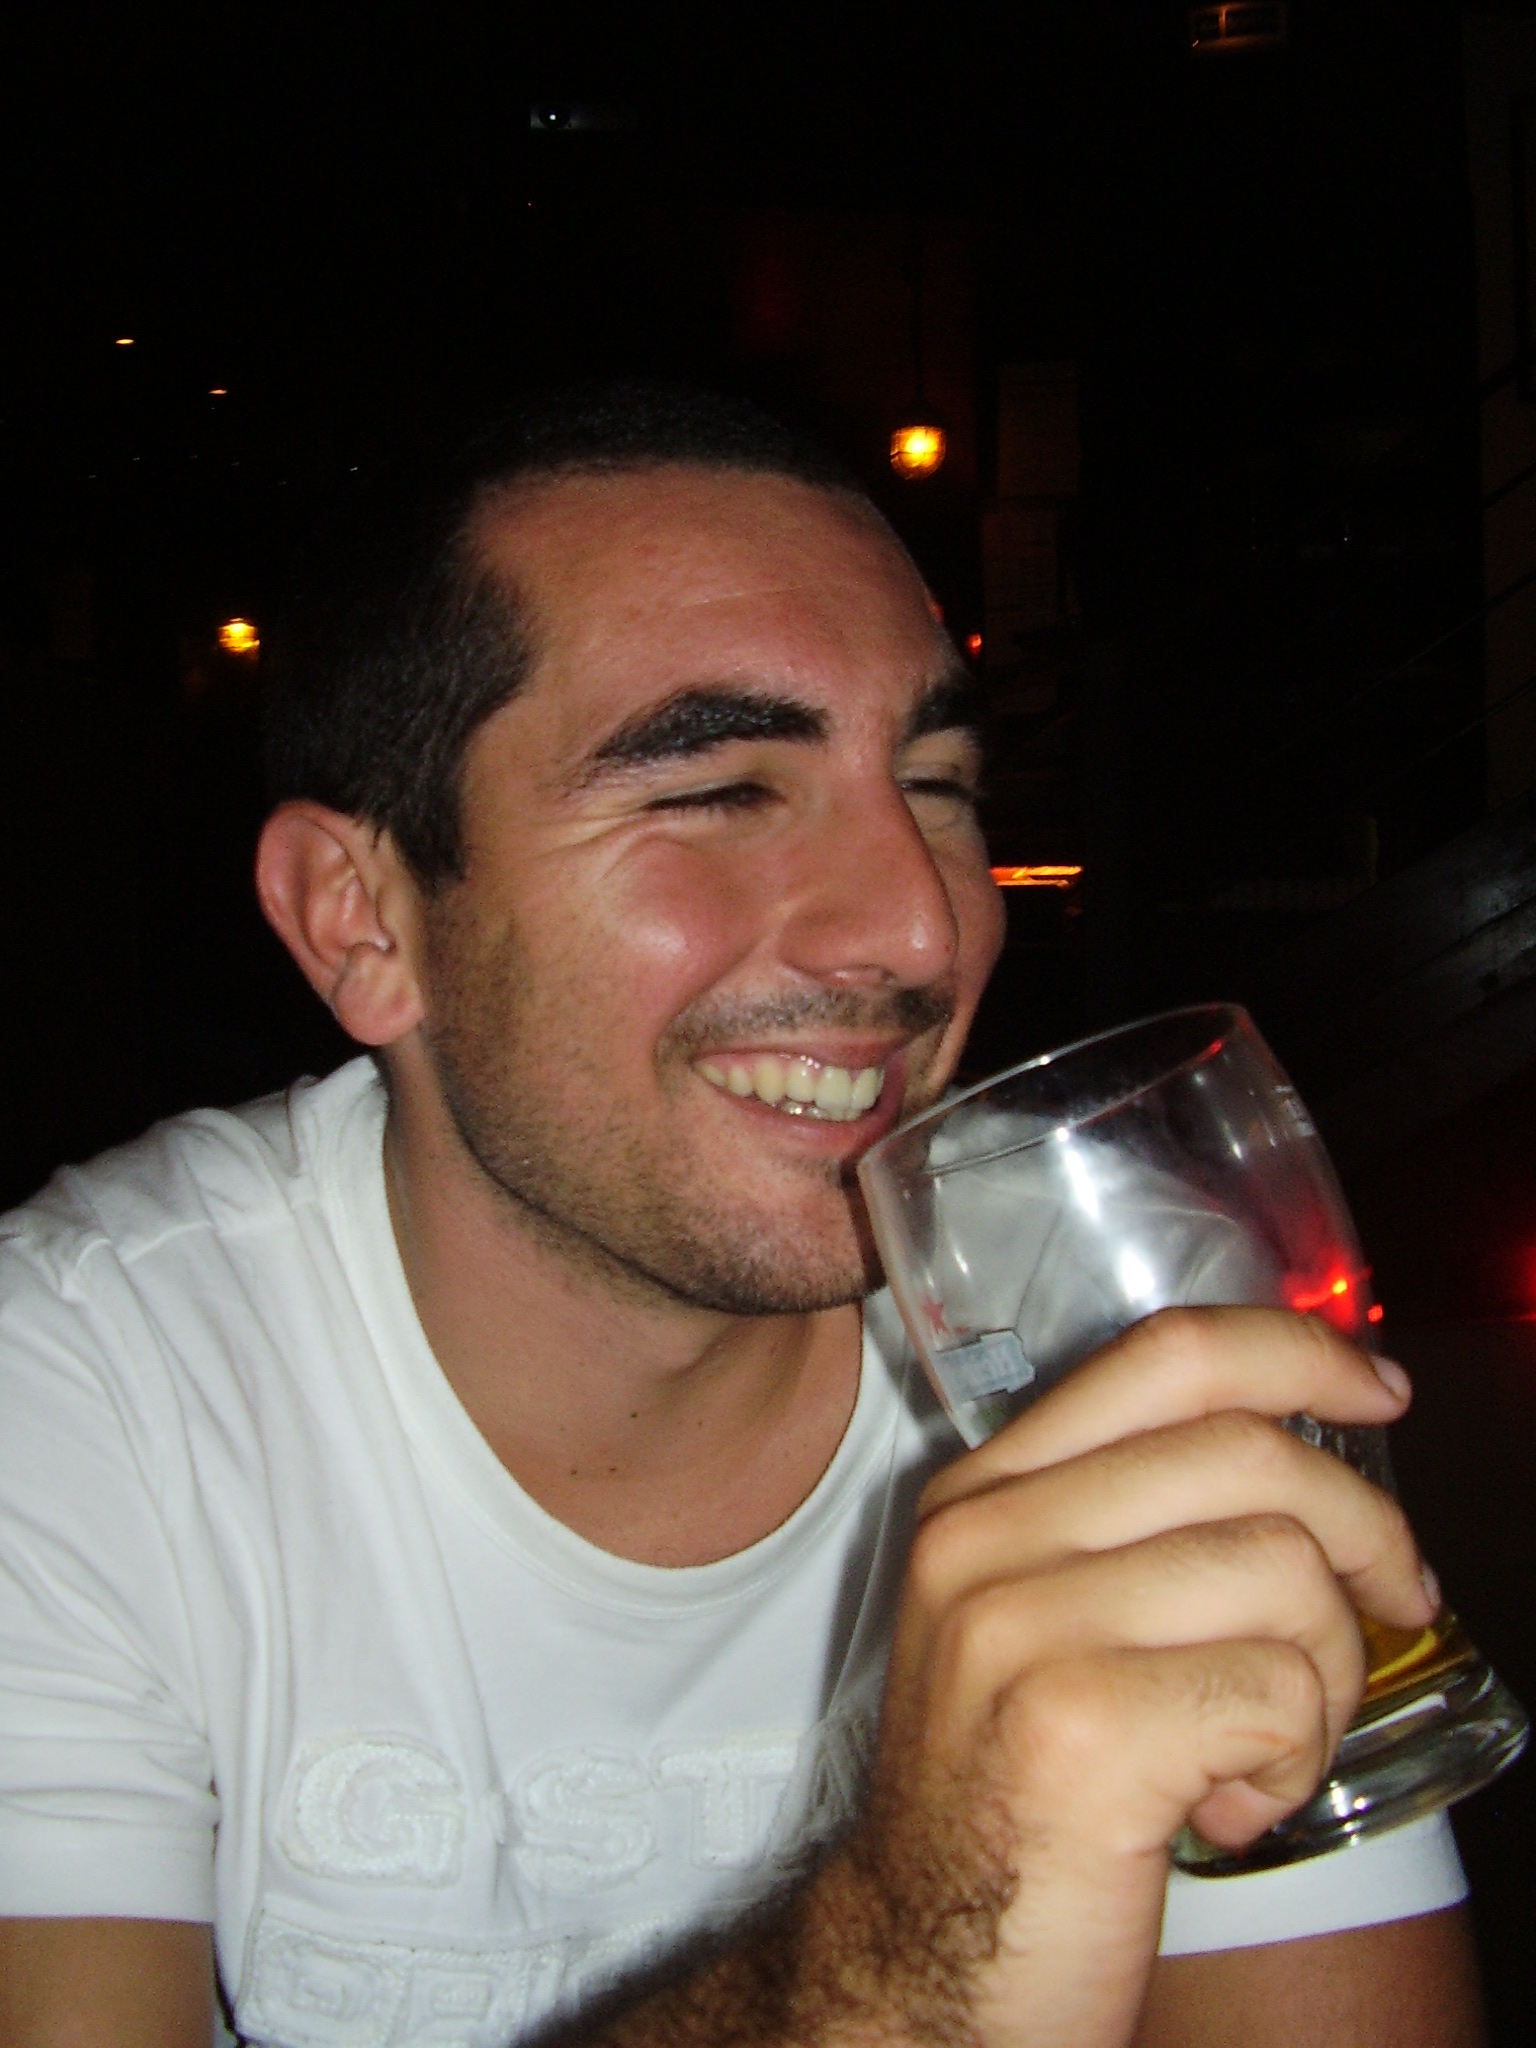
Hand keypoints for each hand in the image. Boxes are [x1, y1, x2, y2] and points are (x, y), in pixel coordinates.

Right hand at [801, 1307, 1435, 2047]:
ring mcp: (1016, 1627)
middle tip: (1393, 1606)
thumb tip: (1311, 1449)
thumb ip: (1131, 1525)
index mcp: (982, 1494)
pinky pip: (1278, 1692)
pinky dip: (1291, 1763)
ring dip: (1322, 1677)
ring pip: (1282, 1573)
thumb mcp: (1041, 1623)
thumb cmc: (1017, 1795)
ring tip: (1263, 1749)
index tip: (1378, 1389)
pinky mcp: (1075, 1728)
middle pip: (1249, 1453)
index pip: (1166, 1356)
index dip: (1296, 1353)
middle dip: (1365, 1533)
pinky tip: (1226, 1808)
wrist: (923, 1962)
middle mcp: (983, 1538)